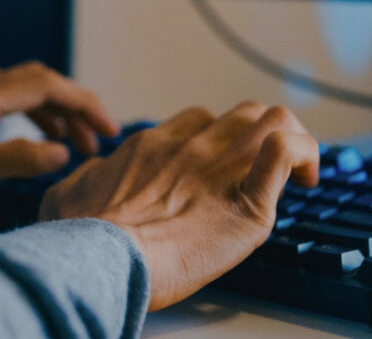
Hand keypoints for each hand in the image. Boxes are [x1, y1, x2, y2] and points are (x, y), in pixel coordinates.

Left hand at [0, 62, 119, 242]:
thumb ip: (14, 158)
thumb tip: (61, 149)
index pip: (41, 85)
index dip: (82, 103)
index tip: (109, 130)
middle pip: (28, 84)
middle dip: (67, 108)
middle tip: (93, 142)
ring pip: (7, 94)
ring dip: (42, 114)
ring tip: (65, 144)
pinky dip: (12, 117)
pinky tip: (12, 131)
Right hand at [40, 101, 318, 310]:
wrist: (100, 257)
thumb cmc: (80, 235)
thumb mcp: (65, 194)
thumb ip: (85, 178)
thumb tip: (91, 175)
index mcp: (151, 147)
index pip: (198, 120)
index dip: (217, 137)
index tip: (221, 163)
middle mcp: (189, 149)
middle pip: (241, 114)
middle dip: (260, 134)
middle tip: (264, 165)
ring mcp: (219, 170)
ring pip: (273, 120)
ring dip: (292, 138)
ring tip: (298, 171)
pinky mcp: (247, 203)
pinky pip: (286, 154)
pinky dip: (303, 157)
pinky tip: (306, 179)